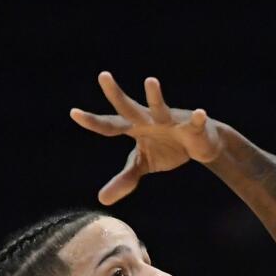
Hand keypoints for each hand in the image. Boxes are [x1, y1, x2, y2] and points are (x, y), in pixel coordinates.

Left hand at [71, 72, 226, 204]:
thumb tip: (101, 200)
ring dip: (155, 96)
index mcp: (134, 127)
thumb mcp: (143, 164)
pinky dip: (197, 118)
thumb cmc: (167, 148)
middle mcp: (150, 119)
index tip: (74, 113)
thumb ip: (124, 179)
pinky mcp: (194, 126)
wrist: (201, 143)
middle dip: (116, 94)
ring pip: (160, 107)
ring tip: (150, 81)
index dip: (93, 121)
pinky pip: (195, 121)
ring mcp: (172, 120)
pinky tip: (200, 113)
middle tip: (102, 76)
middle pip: (129, 108)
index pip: (110, 125)